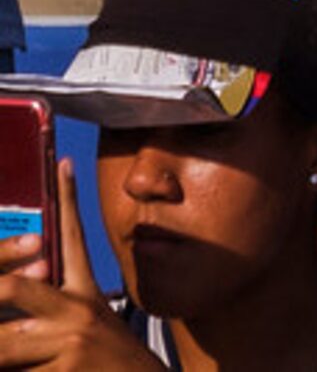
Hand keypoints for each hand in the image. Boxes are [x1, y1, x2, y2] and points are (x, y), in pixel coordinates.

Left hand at [0, 163, 157, 369]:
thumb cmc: (107, 369)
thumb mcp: (88, 334)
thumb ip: (50, 317)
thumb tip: (12, 306)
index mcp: (85, 296)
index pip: (73, 238)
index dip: (67, 200)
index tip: (62, 164)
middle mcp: (80, 310)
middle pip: (11, 289)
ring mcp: (72, 340)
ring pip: (2, 342)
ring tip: (3, 358)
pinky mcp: (66, 368)